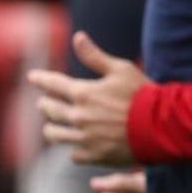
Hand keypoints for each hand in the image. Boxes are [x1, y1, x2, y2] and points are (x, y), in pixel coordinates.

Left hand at [29, 33, 149, 164]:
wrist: (160, 126)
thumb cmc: (142, 94)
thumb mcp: (120, 69)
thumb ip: (95, 56)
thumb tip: (77, 37)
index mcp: (83, 93)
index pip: (53, 84)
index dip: (41, 79)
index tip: (32, 77)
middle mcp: (78, 117)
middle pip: (50, 110)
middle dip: (45, 104)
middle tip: (44, 102)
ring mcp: (84, 138)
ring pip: (55, 135)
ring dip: (51, 128)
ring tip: (52, 127)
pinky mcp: (94, 155)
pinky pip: (73, 154)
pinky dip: (73, 148)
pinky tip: (76, 145)